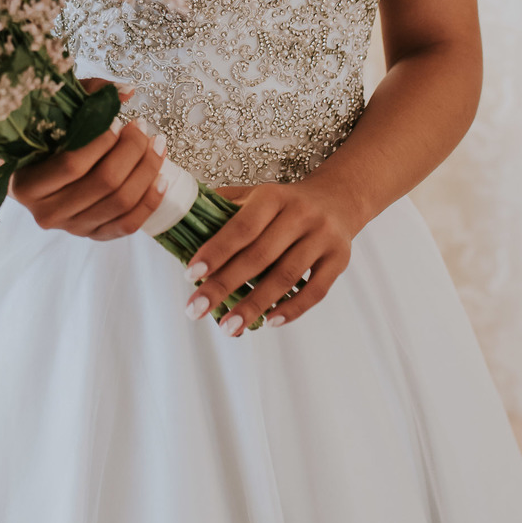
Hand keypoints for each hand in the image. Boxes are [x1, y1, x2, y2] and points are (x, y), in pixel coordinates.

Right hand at [9, 81, 168, 240]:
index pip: (72, 165)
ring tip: (157, 145)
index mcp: (28, 185)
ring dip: (147, 171)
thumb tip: (126, 92)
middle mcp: (47, 213)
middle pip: (104, 183)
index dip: (101, 142)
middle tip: (142, 129)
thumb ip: (86, 97)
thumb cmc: (44, 143)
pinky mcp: (93, 235)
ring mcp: (72, 228)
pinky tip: (162, 178)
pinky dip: (150, 201)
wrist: (35, 178)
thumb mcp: (55, 115)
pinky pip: (128, 224)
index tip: (118, 122)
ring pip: (120, 203)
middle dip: (132, 151)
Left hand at [184, 178, 356, 335]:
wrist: (338, 199)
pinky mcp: (339, 259)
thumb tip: (181, 226)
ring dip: (255, 305)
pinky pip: (316, 291)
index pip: (241, 227)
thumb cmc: (284, 204)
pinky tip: (269, 321)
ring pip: (286, 277)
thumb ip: (223, 208)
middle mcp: (300, 215)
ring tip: (228, 327)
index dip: (216, 252)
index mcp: (273, 196)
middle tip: (196, 310)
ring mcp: (323, 238)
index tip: (191, 276)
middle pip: (259, 256)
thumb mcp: (256, 195)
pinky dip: (292, 309)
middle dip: (225, 286)